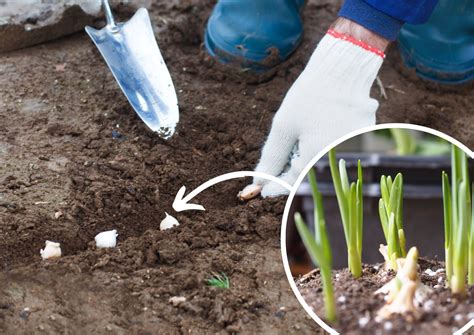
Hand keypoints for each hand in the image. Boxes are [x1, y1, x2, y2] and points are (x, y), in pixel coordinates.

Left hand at [242, 20, 385, 197]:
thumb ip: (272, 158)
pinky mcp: (364, 134)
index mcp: (317, 156)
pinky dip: (324, 140)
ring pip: (322, 157)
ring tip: (302, 131)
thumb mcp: (283, 126)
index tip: (260, 189)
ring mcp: (354, 144)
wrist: (342, 68)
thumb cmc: (309, 95)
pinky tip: (318, 124)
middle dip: (289, 168)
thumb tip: (260, 182)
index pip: (292, 181)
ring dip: (306, 153)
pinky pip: (337, 145)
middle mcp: (338, 155)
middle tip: (275, 161)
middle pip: (308, 170)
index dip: (274, 185)